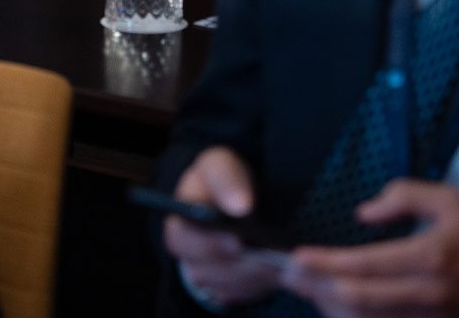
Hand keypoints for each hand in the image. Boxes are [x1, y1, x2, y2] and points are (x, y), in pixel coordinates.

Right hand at [163, 147, 281, 307]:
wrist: (234, 197)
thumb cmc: (222, 180)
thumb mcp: (219, 166)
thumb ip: (225, 179)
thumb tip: (240, 205)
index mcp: (179, 224)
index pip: (183, 241)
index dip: (209, 245)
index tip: (237, 241)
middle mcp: (188, 254)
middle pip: (206, 270)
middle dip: (239, 266)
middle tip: (268, 258)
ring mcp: (207, 273)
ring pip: (225, 286)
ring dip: (252, 277)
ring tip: (279, 264)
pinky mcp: (226, 286)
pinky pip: (240, 294)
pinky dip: (259, 285)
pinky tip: (277, 271)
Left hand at [279, 179, 458, 317]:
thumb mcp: (450, 201)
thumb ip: (403, 196)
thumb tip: (362, 214)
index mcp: (429, 256)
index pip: (365, 264)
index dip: (326, 263)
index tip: (298, 256)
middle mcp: (424, 293)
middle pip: (357, 300)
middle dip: (316, 288)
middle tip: (288, 275)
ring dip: (328, 306)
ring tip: (304, 288)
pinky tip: (333, 305)